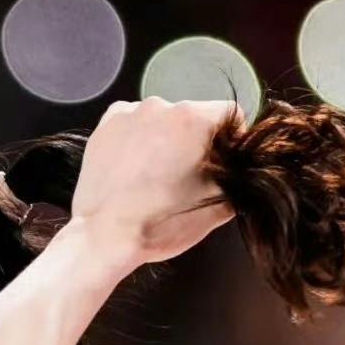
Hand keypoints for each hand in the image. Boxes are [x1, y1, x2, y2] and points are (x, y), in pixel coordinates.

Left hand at [71, 97, 243, 265]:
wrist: (105, 238)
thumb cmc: (161, 224)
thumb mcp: (216, 207)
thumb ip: (237, 179)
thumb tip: (239, 173)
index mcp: (194, 118)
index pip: (230, 114)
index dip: (233, 139)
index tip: (224, 161)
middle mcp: (162, 106)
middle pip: (193, 117)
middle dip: (195, 142)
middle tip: (186, 177)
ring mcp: (130, 114)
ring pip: (161, 121)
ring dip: (165, 141)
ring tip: (154, 178)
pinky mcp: (105, 127)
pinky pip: (132, 126)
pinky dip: (137, 142)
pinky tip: (133, 171)